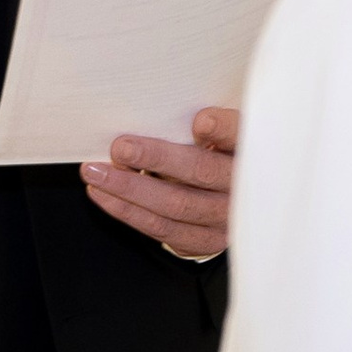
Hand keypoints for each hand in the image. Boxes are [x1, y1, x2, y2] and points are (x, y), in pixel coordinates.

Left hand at [80, 105, 237, 258]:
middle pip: (202, 172)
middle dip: (157, 158)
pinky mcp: (205, 240)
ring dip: (129, 188)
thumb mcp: (222, 130)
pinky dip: (127, 210)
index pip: (244, 136)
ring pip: (175, 205)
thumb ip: (203, 121)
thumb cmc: (219, 151)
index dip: (224, 130)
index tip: (200, 121)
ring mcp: (225, 219)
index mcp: (254, 150)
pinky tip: (103, 194)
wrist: (237, 198)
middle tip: (120, 147)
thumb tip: (159, 111)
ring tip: (96, 172)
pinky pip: (162, 228)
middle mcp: (244, 188)